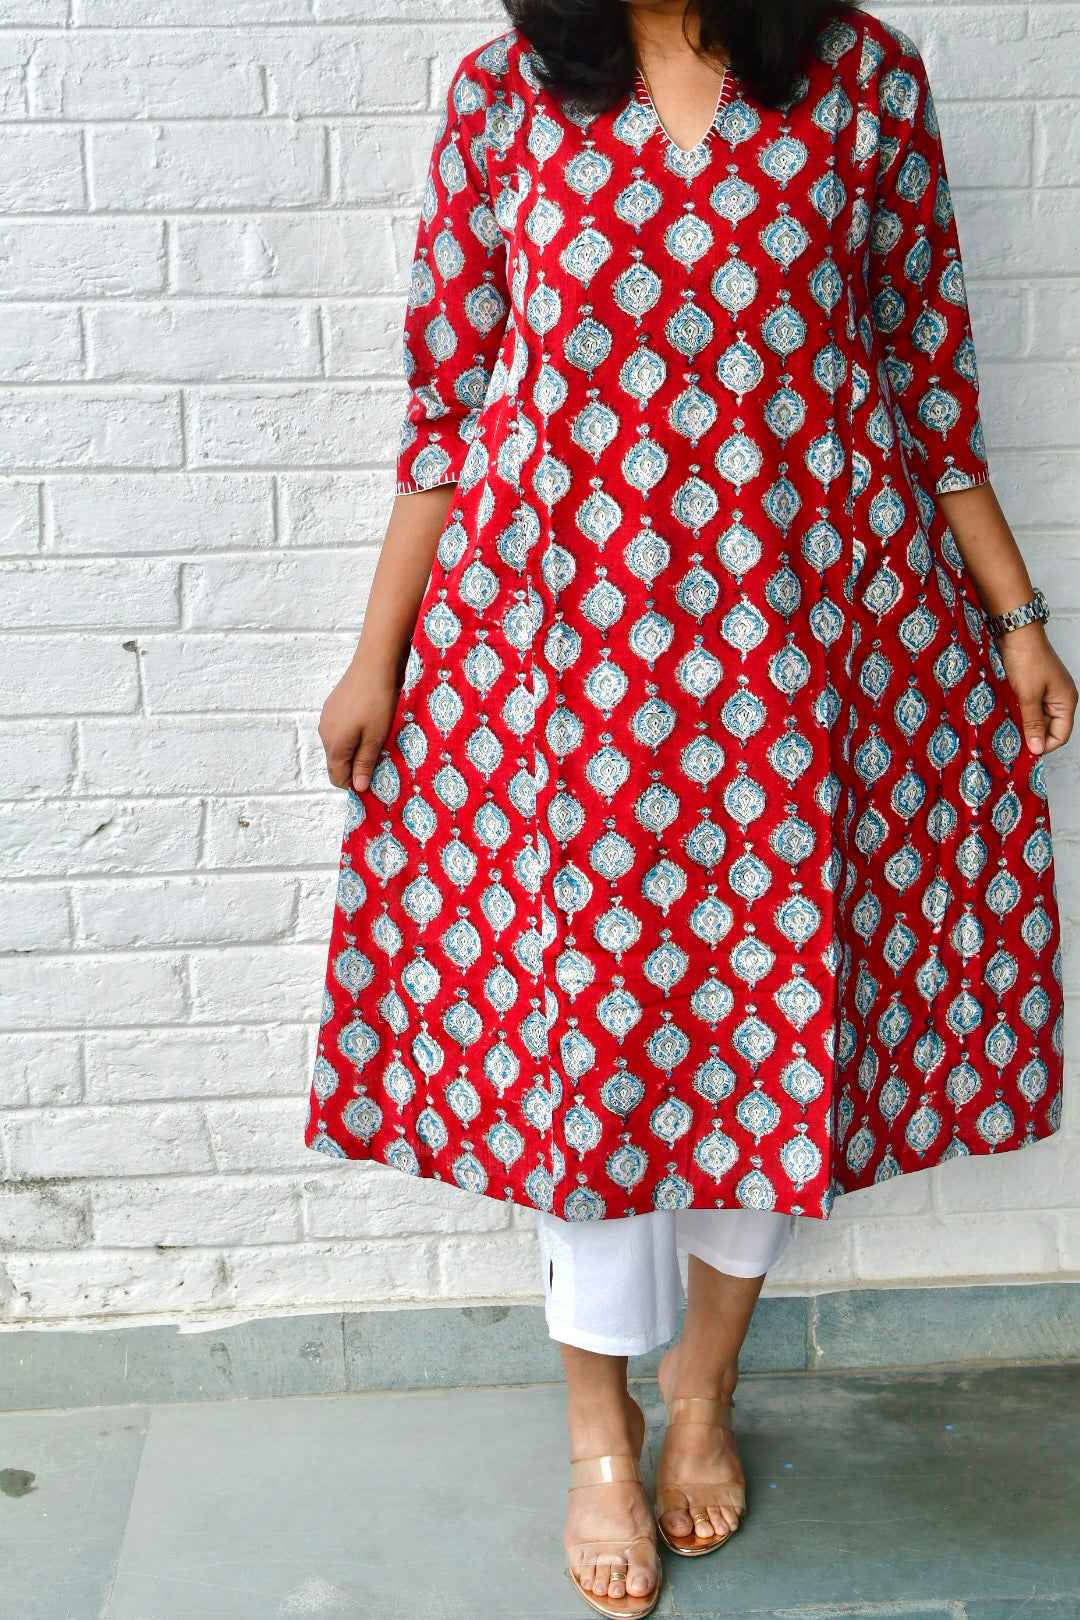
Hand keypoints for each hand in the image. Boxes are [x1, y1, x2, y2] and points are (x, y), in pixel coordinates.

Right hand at [318, 660, 400, 791]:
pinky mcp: (331, 706)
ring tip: (376, 738)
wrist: (373, 665)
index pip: (338, 778)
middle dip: (356, 766)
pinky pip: (339, 729)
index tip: (375, 777)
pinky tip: (368, 722)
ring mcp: (326, 718)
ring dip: (355, 749)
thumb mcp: (375, 738)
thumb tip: (357, 788)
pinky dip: (351, 733)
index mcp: (334, 746)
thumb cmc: (377, 703)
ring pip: (339, 745)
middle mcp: (324, 734)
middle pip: (337, 762)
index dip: (356, 783)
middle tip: (380, 757)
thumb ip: (364, 764)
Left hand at [996, 624, 1076, 755]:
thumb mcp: (1028, 696)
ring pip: (1038, 719)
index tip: (1025, 751)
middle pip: (1049, 728)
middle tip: (1013, 744)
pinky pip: (1030, 708)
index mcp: (1066, 701)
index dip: (1044, 745)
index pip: (1061, 735)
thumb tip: (1037, 748)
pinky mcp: (1034, 687)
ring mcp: (1047, 692)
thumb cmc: (1027, 659)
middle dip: (1033, 736)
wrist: (1017, 633)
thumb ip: (1032, 723)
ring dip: (1025, 725)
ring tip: (1008, 732)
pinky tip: (1008, 718)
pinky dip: (1021, 714)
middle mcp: (1060, 698)